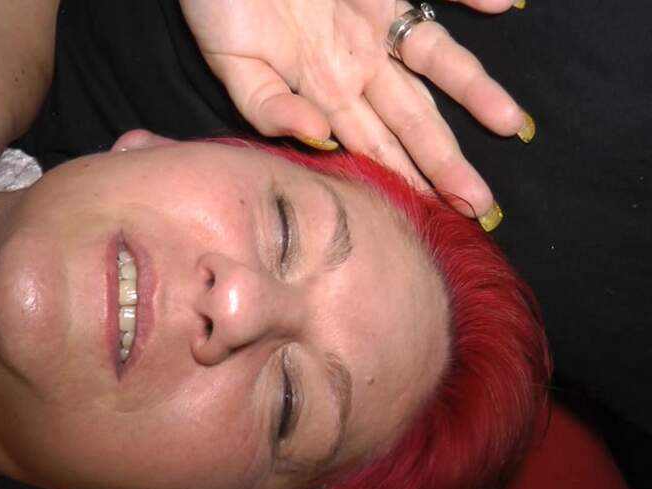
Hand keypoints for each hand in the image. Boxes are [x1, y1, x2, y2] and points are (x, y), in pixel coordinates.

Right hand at [179, 0, 531, 222]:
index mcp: (324, 89)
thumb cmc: (220, 2)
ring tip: (514, 126)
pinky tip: (507, 7)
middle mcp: (359, 61)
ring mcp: (377, 18)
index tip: (440, 220)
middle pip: (414, 118)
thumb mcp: (231, 64)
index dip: (408, 183)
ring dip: (477, 93)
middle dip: (447, 164)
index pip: (375, 147)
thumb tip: (320, 138)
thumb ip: (268, 107)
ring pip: (438, 61)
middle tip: (482, 207)